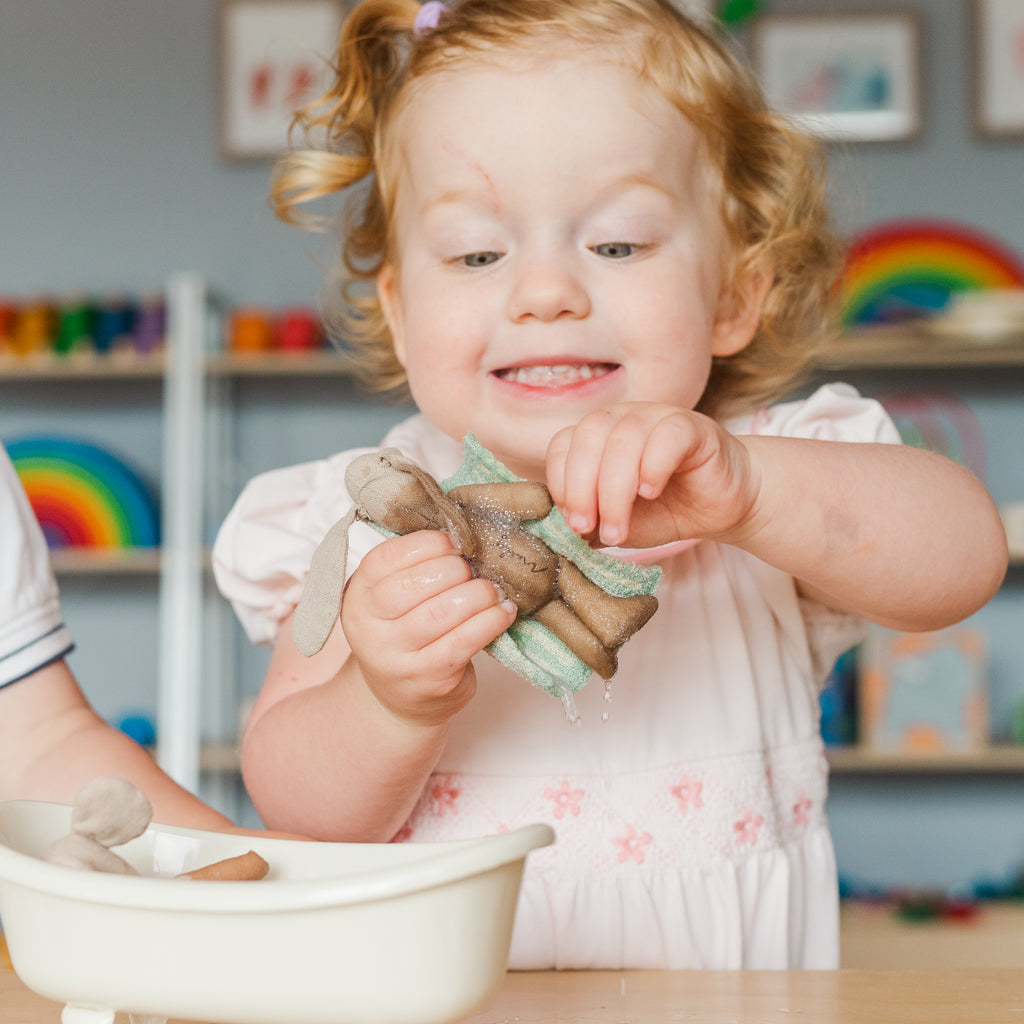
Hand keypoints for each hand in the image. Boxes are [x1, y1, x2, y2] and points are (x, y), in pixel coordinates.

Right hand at [340, 530, 516, 725]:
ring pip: (442, 612)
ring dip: (478, 594)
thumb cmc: (404, 636)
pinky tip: (503, 612)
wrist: (398, 700)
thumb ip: (413, 568)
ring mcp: (395, 659)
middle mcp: (368, 629)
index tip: (453, 543)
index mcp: (358, 597)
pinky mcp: (428, 679)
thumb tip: (461, 533)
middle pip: (415, 585)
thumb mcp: (391, 600)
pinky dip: (490, 621)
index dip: (426, 545)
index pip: (386, 559)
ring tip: (492, 590)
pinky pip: (464, 641)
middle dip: (455, 570)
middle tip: (474, 570)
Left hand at [546, 403, 760, 549]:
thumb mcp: (618, 521)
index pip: (563, 444)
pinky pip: (667, 434)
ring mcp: (658, 417)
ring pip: (624, 438)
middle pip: (588, 435)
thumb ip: (589, 522)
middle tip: (587, 528)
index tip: (573, 524)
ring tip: (619, 530)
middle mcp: (623, 419)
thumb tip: (555, 533)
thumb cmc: (666, 510)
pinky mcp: (694, 427)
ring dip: (614, 490)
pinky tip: (651, 493)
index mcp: (597, 437)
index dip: (561, 483)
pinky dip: (652, 466)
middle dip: (581, 487)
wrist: (722, 507)